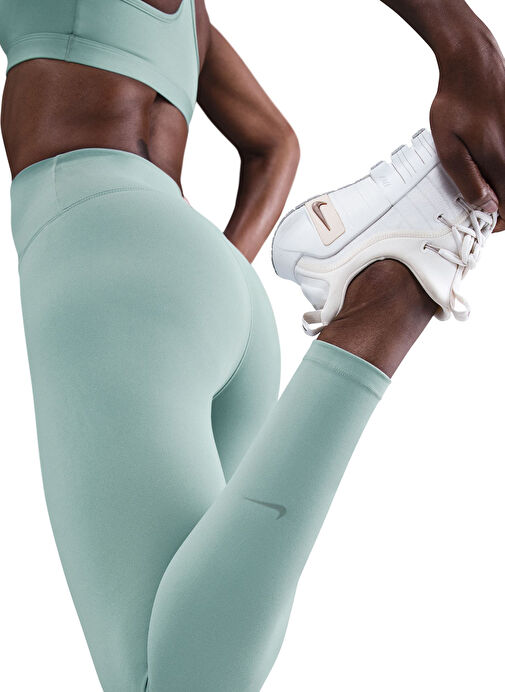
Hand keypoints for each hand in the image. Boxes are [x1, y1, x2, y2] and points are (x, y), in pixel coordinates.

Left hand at [430, 30, 504, 230]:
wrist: (472, 64)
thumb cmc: (456, 102)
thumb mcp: (448, 148)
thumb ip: (467, 180)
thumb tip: (486, 205)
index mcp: (502, 161)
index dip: (497, 221)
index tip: (482, 219)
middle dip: (500, 204)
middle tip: (479, 202)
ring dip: (501, 185)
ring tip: (482, 182)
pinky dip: (502, 166)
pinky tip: (486, 160)